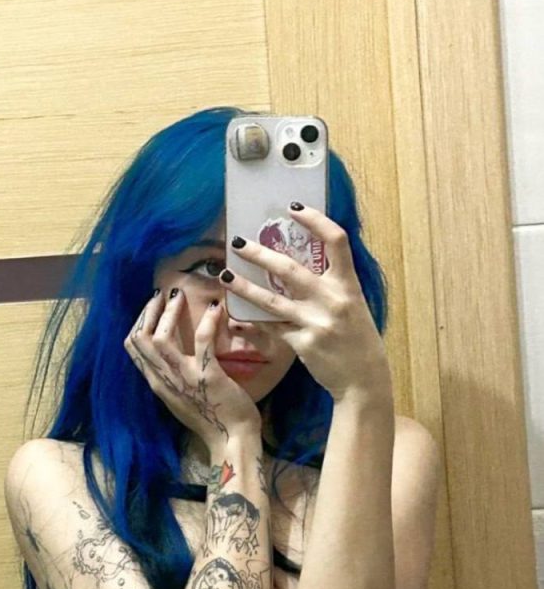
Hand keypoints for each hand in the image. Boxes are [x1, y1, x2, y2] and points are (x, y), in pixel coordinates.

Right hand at [123, 289, 260, 452]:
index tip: (151, 307)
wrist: (230, 440)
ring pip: (161, 338)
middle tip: (161, 294)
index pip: (132, 347)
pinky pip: (202, 341)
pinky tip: (215, 308)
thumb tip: (169, 354)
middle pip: (140, 338)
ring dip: (169, 313)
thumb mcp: (179, 397)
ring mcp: (184, 378)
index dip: (139, 321)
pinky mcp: (207, 376)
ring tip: (179, 296)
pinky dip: (207, 321)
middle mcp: (164, 380)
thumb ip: (170, 376)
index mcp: (157, 383)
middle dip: (149, 311)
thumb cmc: (210, 418)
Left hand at [222, 204, 391, 402]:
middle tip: (238, 242)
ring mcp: (315, 322)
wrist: (363, 380)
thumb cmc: (358, 339)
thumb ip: (333, 284)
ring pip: (271, 300)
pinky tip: (235, 315)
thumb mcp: (354, 305)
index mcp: (348, 285)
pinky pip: (270, 328)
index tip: (294, 208)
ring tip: (224, 275)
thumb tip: (308, 260)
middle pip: (290, 269)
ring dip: (244, 286)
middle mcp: (332, 300)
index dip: (315, 220)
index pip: (336, 241)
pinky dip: (252, 321)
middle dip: (260, 253)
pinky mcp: (301, 343)